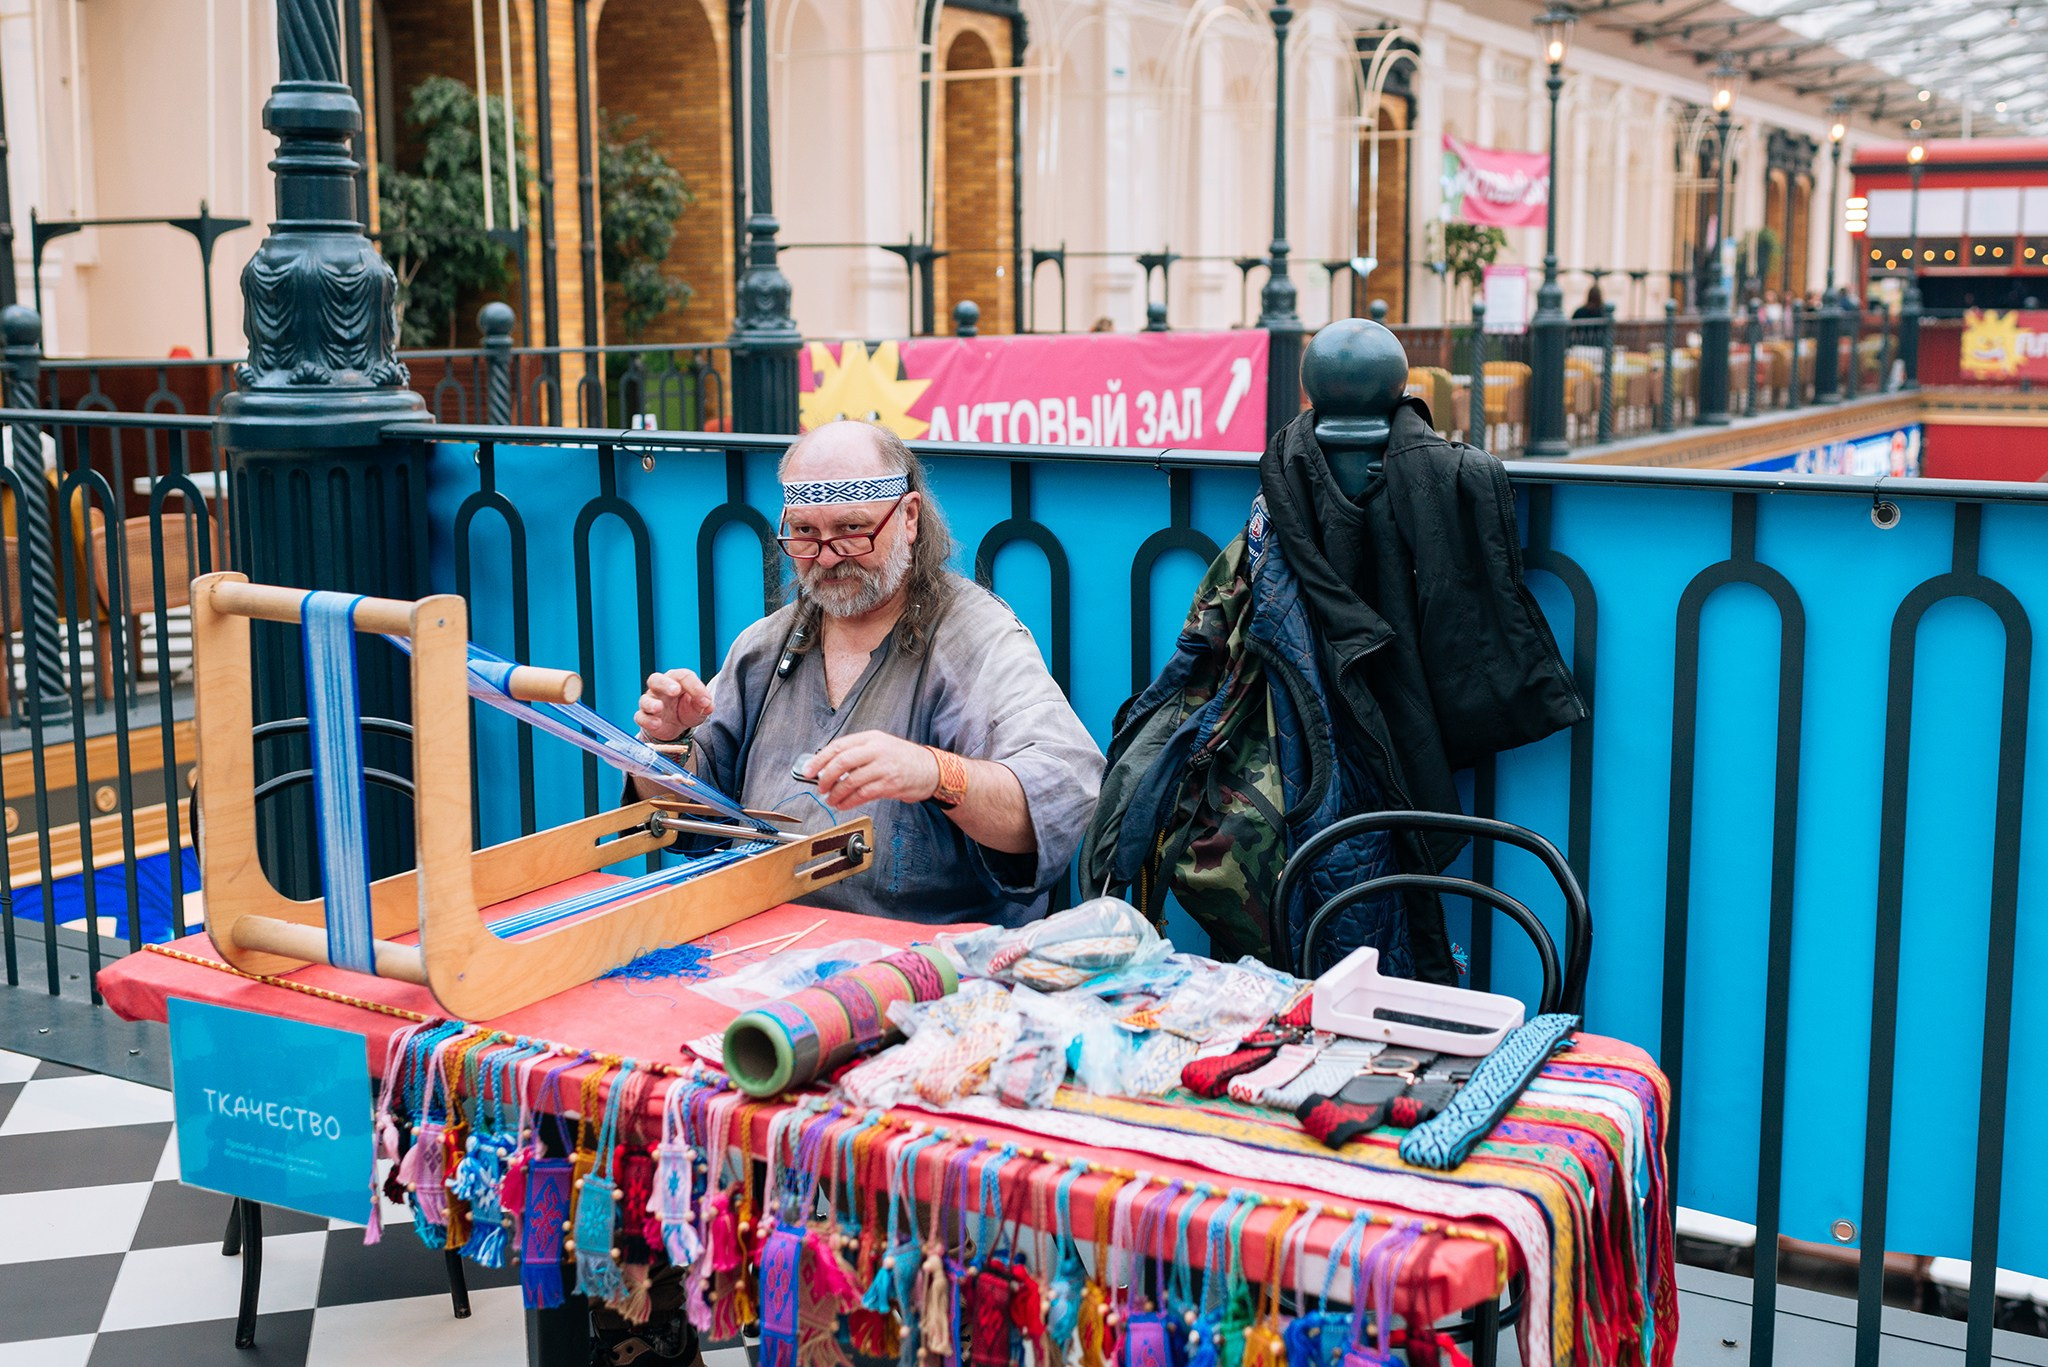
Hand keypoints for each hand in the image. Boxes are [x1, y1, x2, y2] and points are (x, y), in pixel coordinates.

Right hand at [634, 668, 714, 741]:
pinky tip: (657, 724)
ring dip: (651, 703)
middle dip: (664, 684)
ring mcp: (651, 702)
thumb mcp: (700, 706)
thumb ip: (705, 703)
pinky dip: (647, 721)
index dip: (694, 687)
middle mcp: (660, 688)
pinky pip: (640, 717)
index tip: (705, 701)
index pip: (683, 676)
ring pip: (645, 699)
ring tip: (659, 708)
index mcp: (676, 680)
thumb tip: (707, 704)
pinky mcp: (645, 717)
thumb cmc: (687, 709)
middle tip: (675, 690)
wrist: (677, 726)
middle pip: (656, 679)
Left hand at [809, 730, 940, 809]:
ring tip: (831, 800)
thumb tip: (829, 768)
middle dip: (825, 777)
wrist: (932, 769)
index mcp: (871, 738)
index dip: (819, 759)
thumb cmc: (904, 759)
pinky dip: (849, 801)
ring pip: (851, 781)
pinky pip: (863, 794)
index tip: (808, 771)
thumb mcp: (881, 746)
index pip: (838, 746)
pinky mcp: (890, 784)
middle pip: (842, 762)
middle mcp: (877, 750)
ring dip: (836, 793)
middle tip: (819, 787)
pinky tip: (843, 805)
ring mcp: (884, 767)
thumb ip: (858, 754)